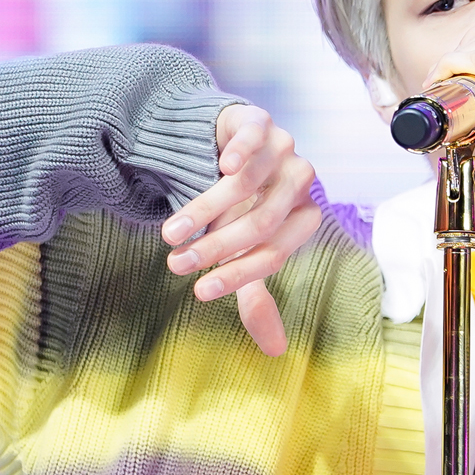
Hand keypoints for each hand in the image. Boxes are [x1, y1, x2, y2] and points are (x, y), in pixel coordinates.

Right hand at [160, 104, 320, 356]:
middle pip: (262, 222)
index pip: (276, 253)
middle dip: (217, 248)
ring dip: (206, 211)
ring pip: (247, 184)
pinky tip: (221, 166)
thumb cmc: (240, 209)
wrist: (226, 146)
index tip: (199, 291)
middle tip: (176, 265)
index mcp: (304, 217)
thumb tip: (276, 353)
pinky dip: (242, 152)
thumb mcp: (246, 252)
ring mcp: (283, 149)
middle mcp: (300, 183)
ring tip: (170, 234)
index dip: (238, 275)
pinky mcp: (260, 122)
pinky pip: (256, 137)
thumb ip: (256, 294)